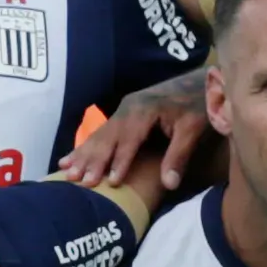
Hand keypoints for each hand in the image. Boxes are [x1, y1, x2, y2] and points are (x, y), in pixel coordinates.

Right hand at [65, 72, 211, 193]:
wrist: (199, 81)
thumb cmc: (197, 105)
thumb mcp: (193, 129)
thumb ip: (179, 156)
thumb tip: (169, 185)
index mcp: (144, 109)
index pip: (129, 139)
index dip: (120, 160)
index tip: (110, 182)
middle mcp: (128, 107)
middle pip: (107, 137)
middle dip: (93, 160)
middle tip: (79, 181)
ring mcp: (122, 109)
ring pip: (99, 135)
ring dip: (83, 156)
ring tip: (67, 173)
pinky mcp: (122, 113)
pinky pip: (100, 132)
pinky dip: (85, 148)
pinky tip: (68, 159)